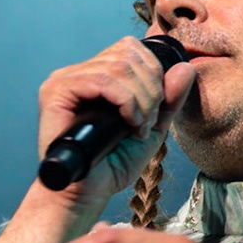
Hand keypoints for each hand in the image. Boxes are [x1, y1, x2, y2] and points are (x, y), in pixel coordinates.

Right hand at [35, 36, 196, 207]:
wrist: (86, 194)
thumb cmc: (112, 166)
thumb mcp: (151, 129)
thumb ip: (169, 100)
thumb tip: (186, 67)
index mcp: (95, 76)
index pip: (130, 48)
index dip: (153, 73)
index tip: (154, 113)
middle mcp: (78, 73)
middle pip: (127, 53)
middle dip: (150, 88)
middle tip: (147, 123)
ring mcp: (65, 80)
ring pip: (118, 66)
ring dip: (140, 98)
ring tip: (137, 127)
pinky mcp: (56, 91)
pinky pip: (102, 79)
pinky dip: (125, 100)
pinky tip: (128, 122)